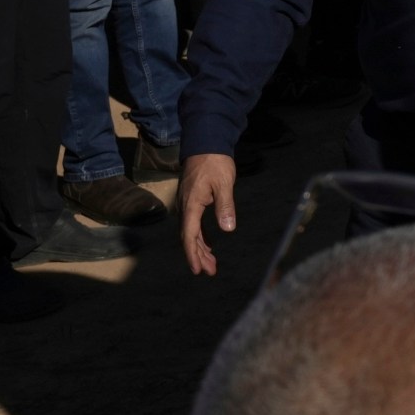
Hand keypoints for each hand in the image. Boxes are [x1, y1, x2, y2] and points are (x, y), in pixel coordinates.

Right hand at [179, 153, 237, 275]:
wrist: (205, 143)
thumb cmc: (215, 163)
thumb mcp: (224, 183)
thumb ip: (225, 205)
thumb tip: (227, 229)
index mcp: (191, 205)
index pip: (190, 235)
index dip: (193, 254)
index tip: (198, 269)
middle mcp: (186, 207)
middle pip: (189, 238)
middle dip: (198, 256)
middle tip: (209, 272)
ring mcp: (188, 204)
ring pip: (191, 232)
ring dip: (200, 248)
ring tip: (210, 264)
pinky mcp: (193, 201)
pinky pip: (194, 224)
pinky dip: (201, 237)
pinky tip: (209, 245)